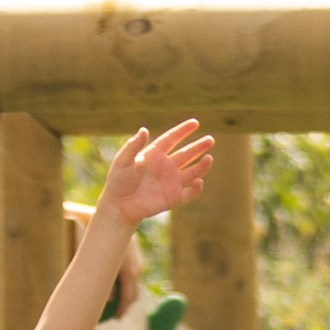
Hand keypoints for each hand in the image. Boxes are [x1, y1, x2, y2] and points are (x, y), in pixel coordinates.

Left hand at [96, 120, 216, 231]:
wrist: (119, 205)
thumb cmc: (118, 181)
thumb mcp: (123, 160)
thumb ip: (133, 146)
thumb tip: (144, 130)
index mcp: (154, 154)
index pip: (172, 139)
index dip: (183, 130)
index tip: (195, 123)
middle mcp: (166, 166)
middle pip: (186, 154)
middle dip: (199, 146)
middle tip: (210, 139)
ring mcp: (171, 182)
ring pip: (192, 171)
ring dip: (202, 166)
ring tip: (209, 158)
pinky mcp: (174, 197)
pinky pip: (189, 192)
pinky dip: (196, 188)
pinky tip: (198, 181)